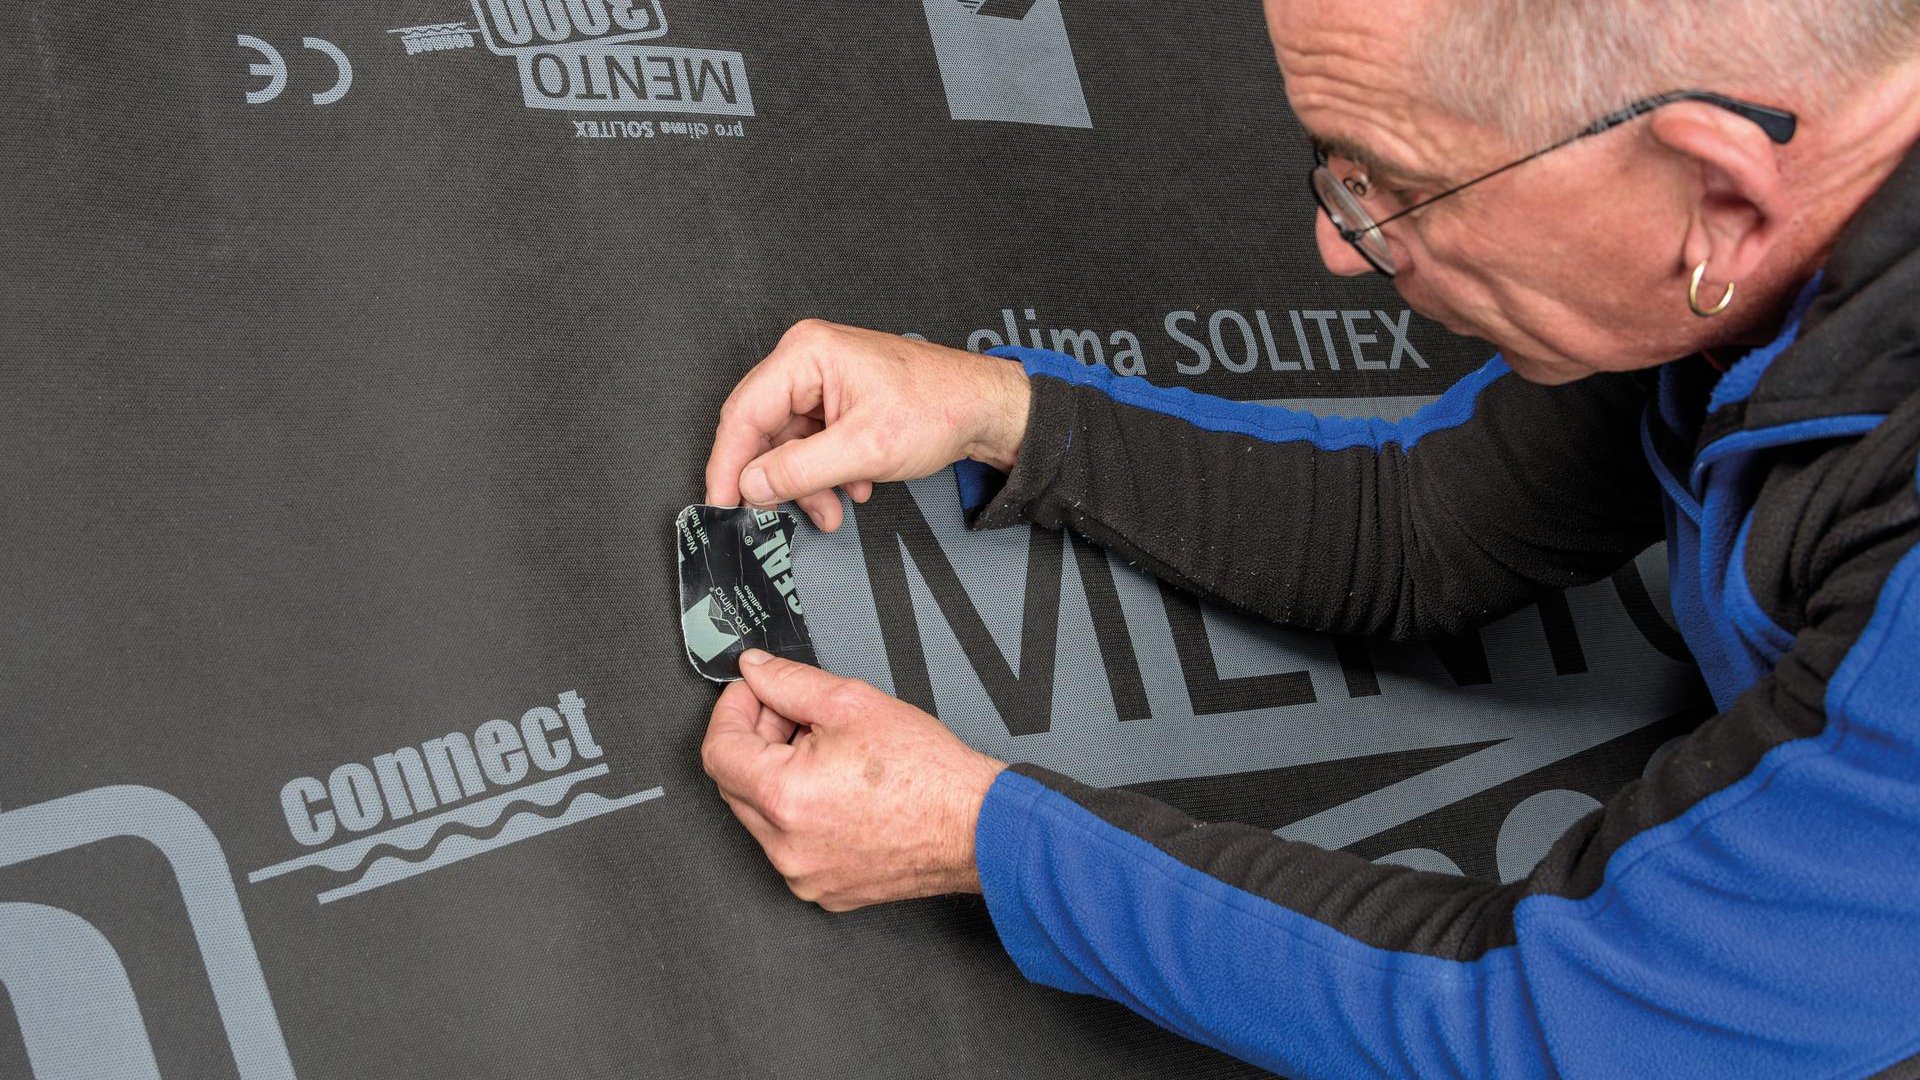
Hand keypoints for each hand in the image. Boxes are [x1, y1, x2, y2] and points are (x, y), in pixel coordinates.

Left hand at [700, 649, 1006, 910]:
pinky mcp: (824, 890)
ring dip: (780, 780)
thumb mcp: (853, 703)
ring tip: (828, 756)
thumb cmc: (928, 775)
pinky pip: (792, 846)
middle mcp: (785, 845)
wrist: (974, 825)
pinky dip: (802, 816)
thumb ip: (790, 683)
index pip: (718, 750)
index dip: (732, 712)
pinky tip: (839, 793)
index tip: (751, 695)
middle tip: (795, 718)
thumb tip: (756, 671)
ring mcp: (803, 874)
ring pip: (763, 817)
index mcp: (783, 797)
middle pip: (736, 783)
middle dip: (757, 742)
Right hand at [704, 319, 1030, 530]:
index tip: (721, 502)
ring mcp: (822, 380)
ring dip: (807, 483)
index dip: (728, 464)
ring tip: (833, 509)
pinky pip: (811, 443)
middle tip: (775, 515)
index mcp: (806, 354)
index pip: (744, 413)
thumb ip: (801, 470)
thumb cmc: (939, 408)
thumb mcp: (864, 449)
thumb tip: (752, 484)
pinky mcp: (837, 400)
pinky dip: (825, 474)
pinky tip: (854, 487)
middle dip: (777, 479)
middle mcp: (808, 360)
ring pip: (788, 444)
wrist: (985, 409)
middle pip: (763, 429)